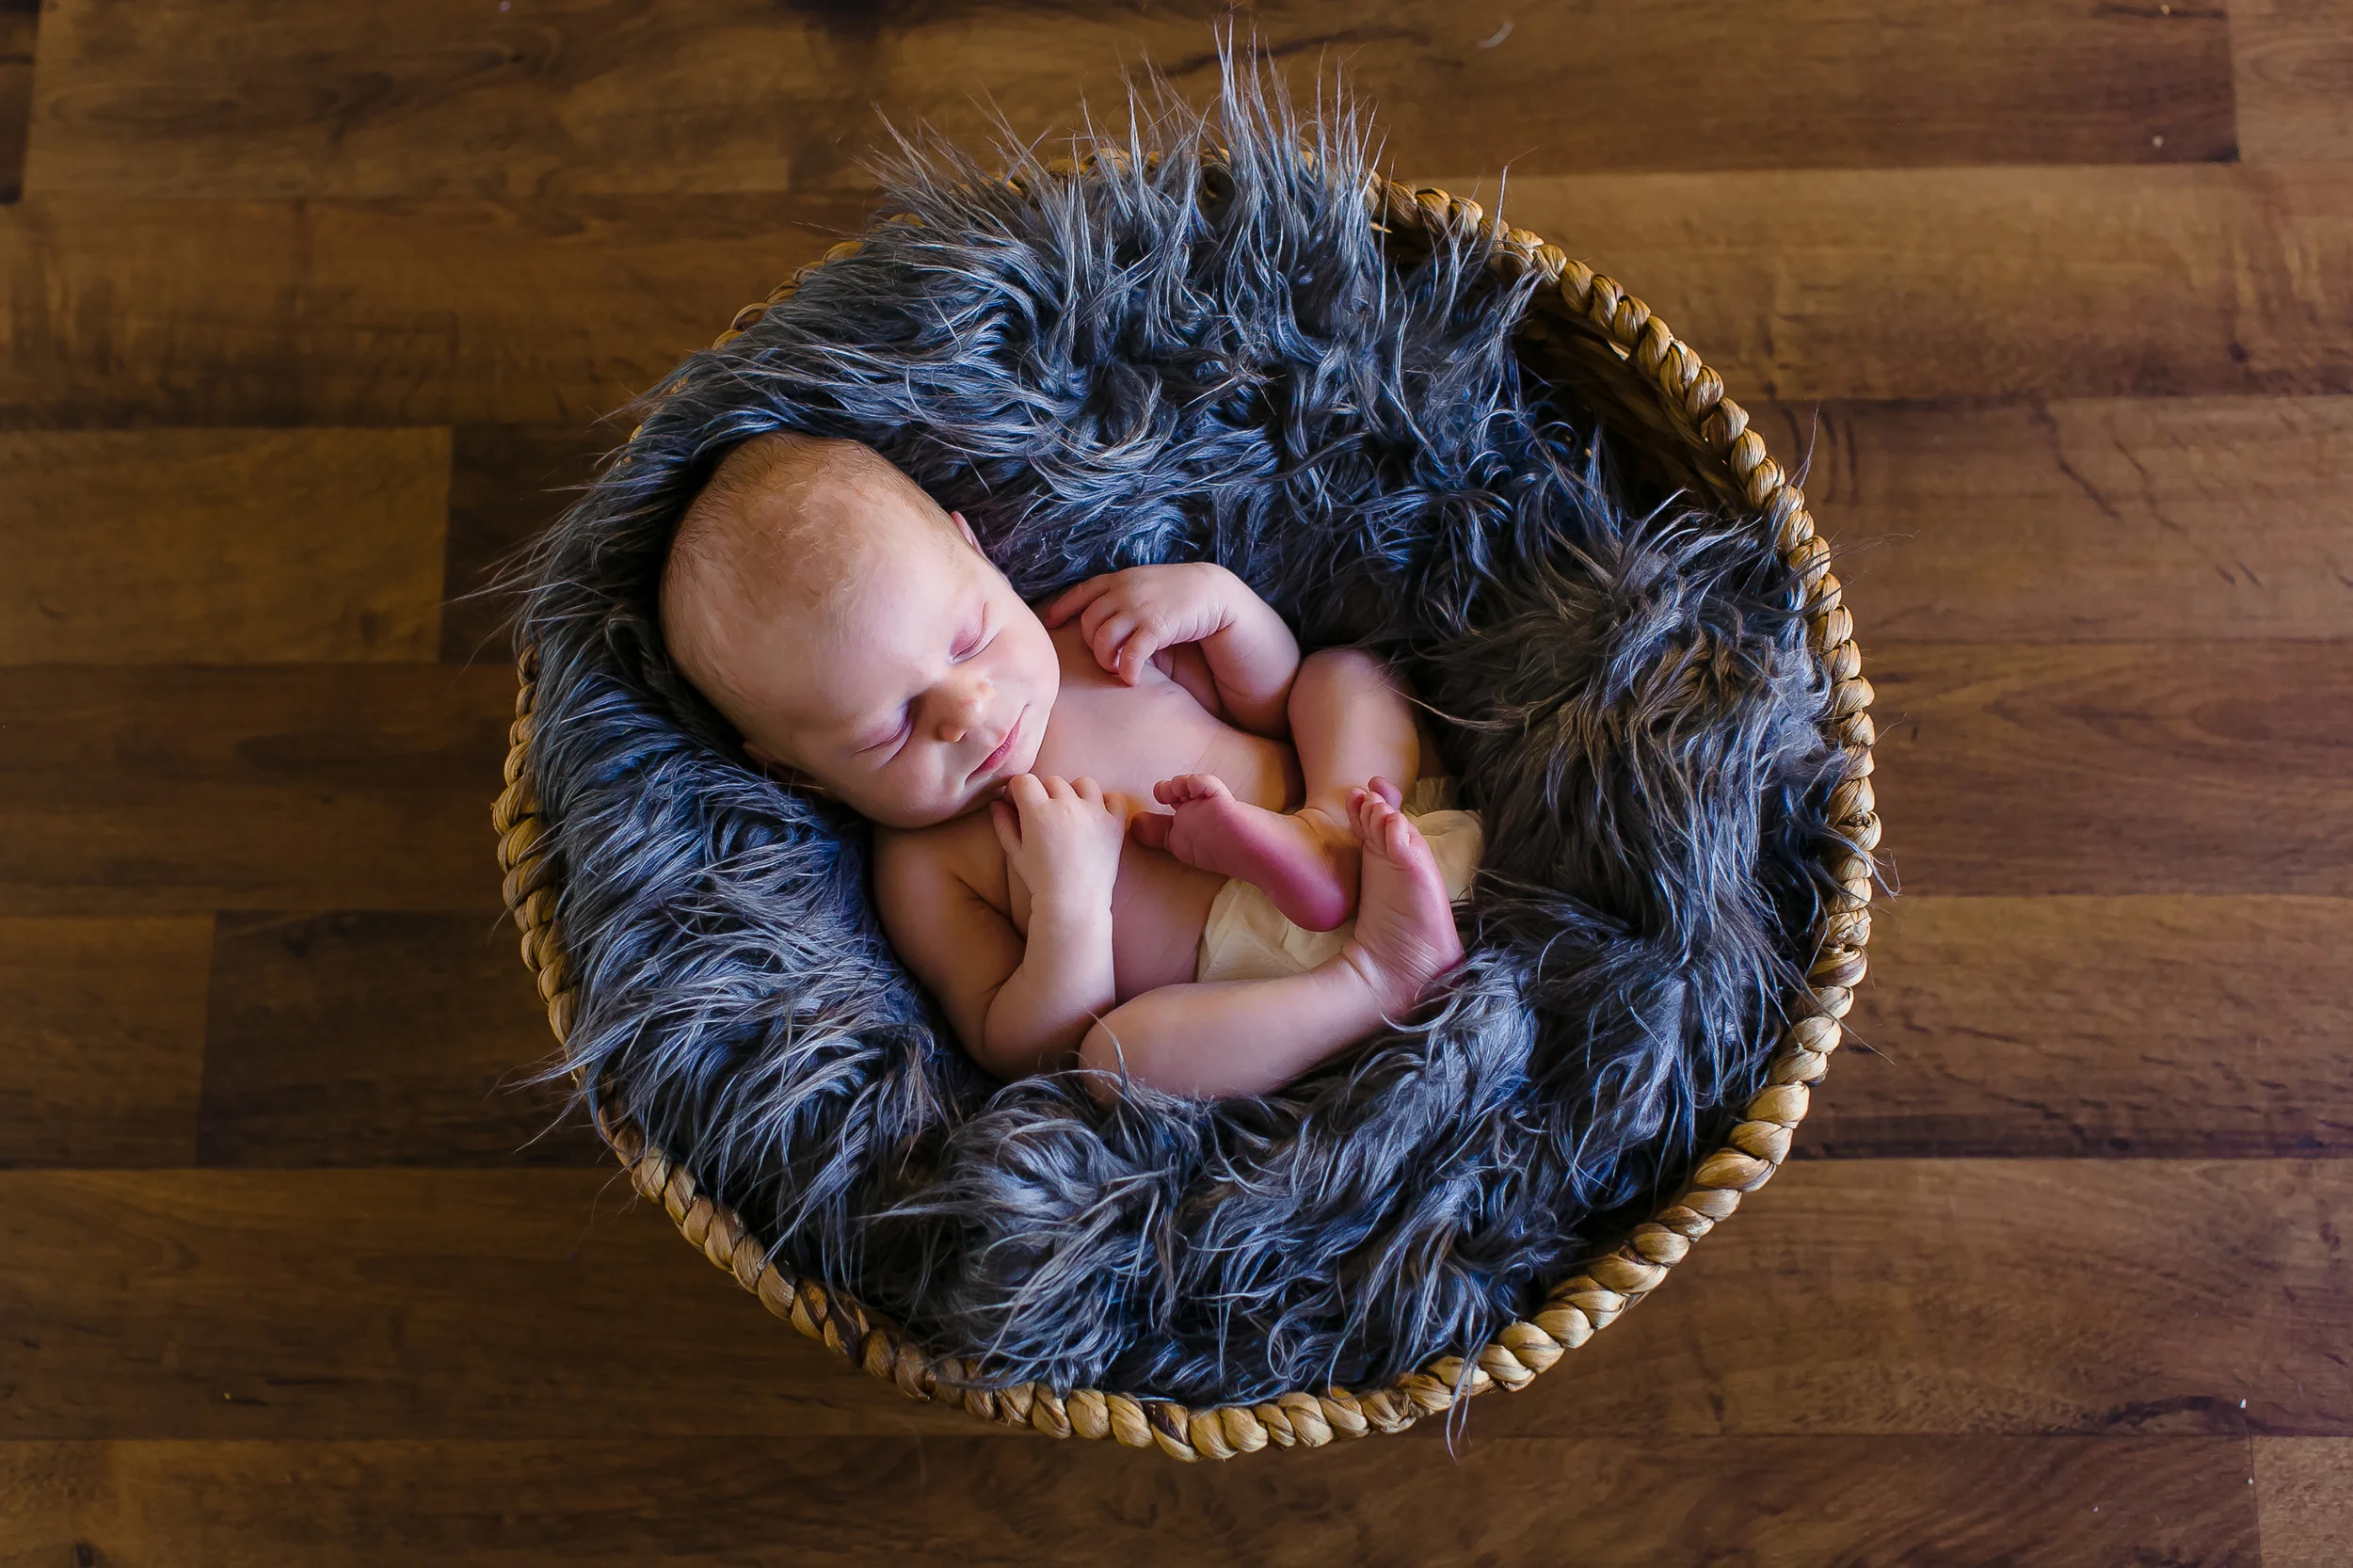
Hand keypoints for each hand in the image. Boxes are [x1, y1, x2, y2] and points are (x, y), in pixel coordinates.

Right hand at [989, 774, 1134, 915]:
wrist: (1073, 902)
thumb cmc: (1040, 880)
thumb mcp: (1015, 853)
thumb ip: (1004, 824)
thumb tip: (997, 804)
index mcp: (1038, 811)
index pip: (1024, 781)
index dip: (1019, 791)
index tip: (1019, 804)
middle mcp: (1067, 805)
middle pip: (1052, 781)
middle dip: (1045, 793)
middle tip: (1045, 816)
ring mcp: (1094, 812)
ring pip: (1083, 783)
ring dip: (1075, 793)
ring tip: (1071, 814)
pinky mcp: (1114, 823)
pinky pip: (1114, 798)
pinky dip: (1106, 802)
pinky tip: (1096, 816)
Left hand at [1041, 563, 1236, 684]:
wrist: (1212, 591)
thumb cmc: (1177, 593)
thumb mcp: (1144, 584)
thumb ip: (1122, 595)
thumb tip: (1102, 616)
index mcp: (1118, 580)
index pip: (1080, 593)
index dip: (1062, 609)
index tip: (1050, 623)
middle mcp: (1123, 592)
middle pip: (1088, 623)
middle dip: (1092, 646)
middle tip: (1105, 660)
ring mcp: (1138, 608)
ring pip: (1103, 640)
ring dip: (1106, 660)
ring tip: (1116, 669)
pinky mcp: (1155, 626)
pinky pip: (1130, 654)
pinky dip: (1127, 670)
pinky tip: (1132, 679)